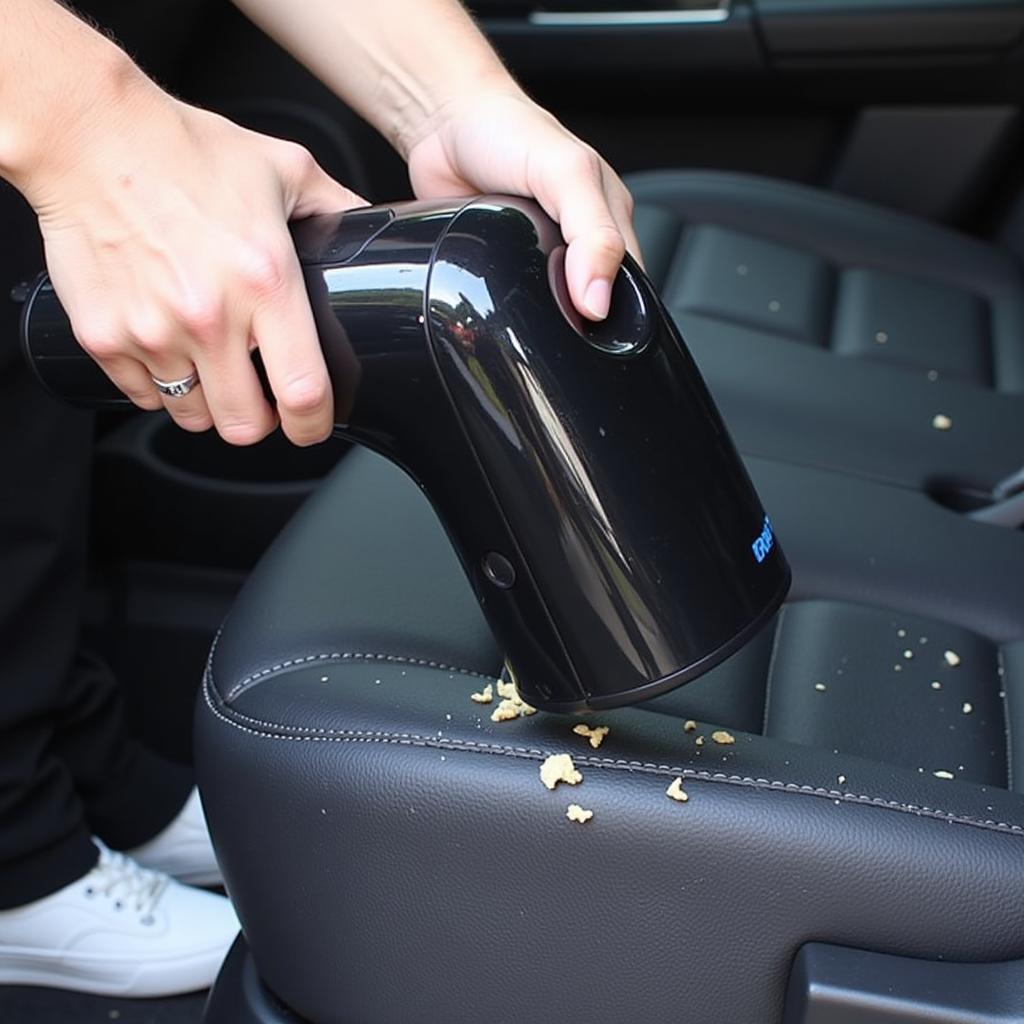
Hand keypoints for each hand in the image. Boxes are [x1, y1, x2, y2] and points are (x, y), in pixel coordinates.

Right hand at [27, 71, 364, 445]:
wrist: (88, 135)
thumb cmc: (184, 150)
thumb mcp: (284, 168)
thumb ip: (335, 208)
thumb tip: (370, 231)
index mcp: (264, 283)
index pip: (303, 392)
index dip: (315, 424)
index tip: (314, 423)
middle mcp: (209, 317)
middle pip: (245, 426)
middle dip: (260, 422)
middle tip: (260, 397)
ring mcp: (152, 332)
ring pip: (192, 417)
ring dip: (208, 404)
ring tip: (211, 367)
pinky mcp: (103, 336)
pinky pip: (141, 395)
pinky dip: (157, 385)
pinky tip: (168, 348)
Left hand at [405, 88, 640, 320]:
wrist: (444, 125)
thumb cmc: (509, 131)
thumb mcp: (567, 174)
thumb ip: (593, 233)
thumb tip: (599, 299)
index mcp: (611, 220)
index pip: (631, 286)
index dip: (617, 314)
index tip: (589, 324)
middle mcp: (580, 243)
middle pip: (594, 304)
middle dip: (579, 322)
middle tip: (558, 321)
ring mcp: (541, 257)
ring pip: (554, 309)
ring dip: (541, 318)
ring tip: (528, 312)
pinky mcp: (505, 267)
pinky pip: (514, 302)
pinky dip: (509, 308)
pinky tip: (504, 302)